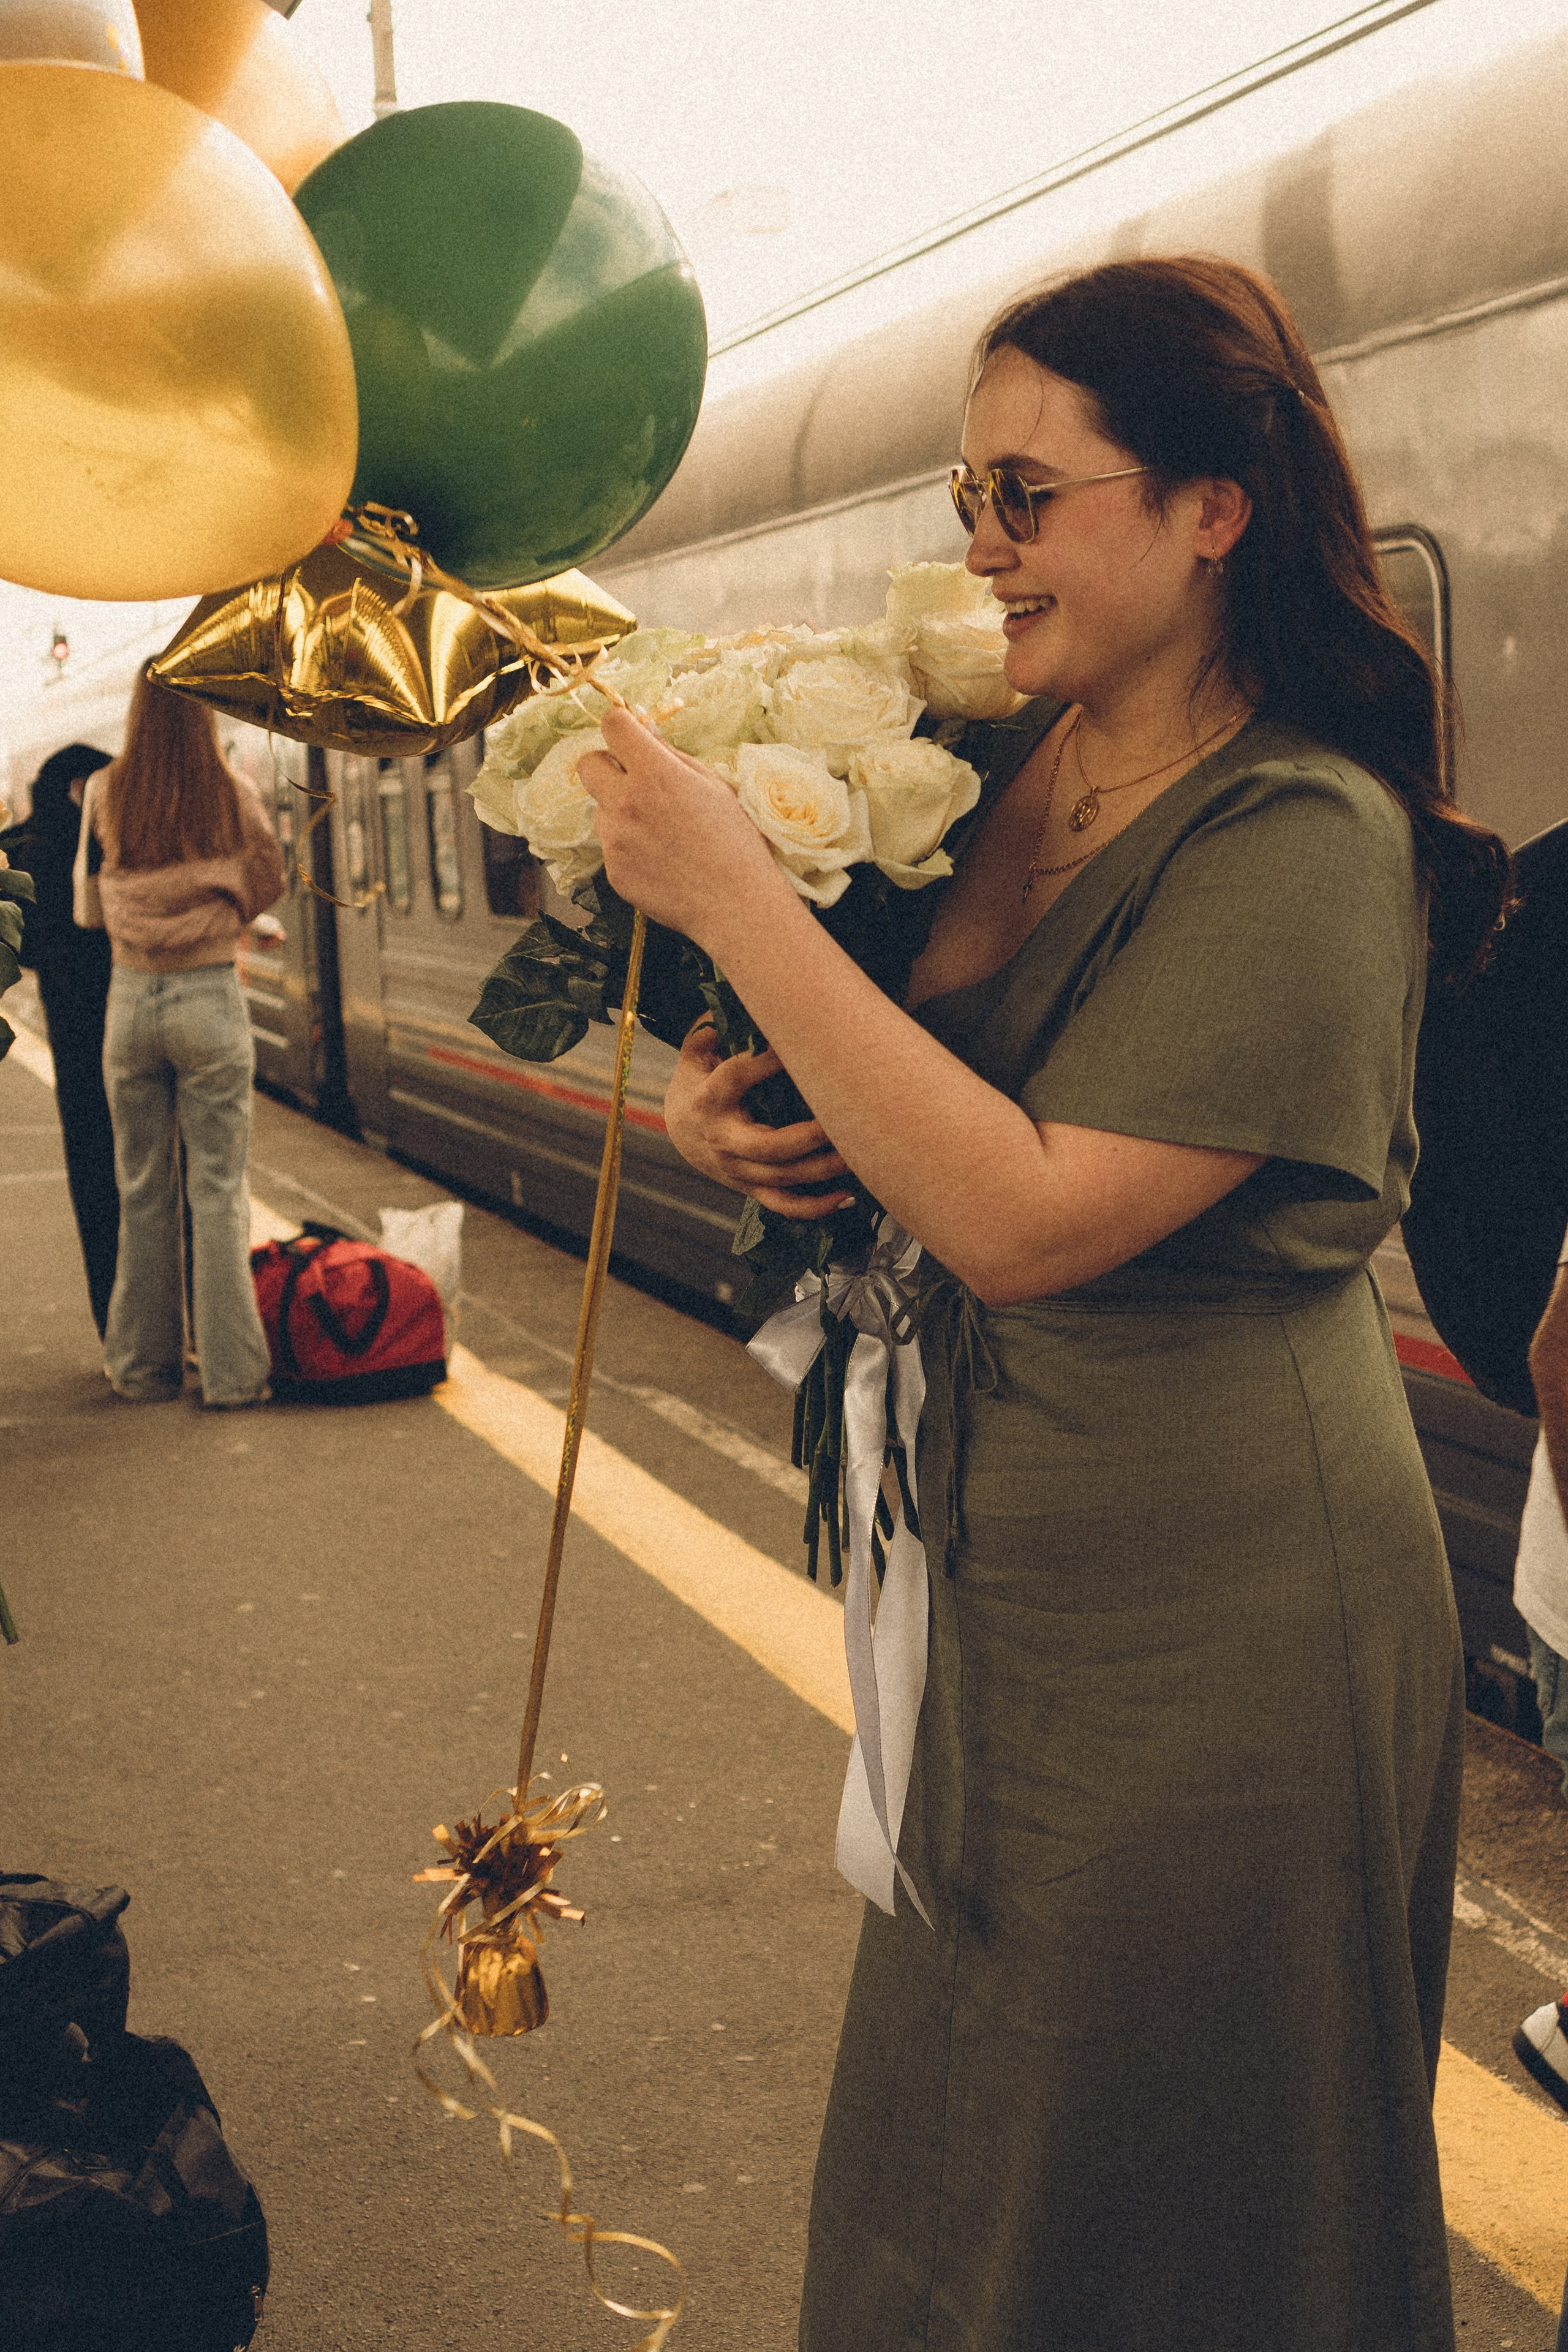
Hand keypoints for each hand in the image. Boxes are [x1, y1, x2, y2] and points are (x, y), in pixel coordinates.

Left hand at [577, 703, 787, 950]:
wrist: (736, 904)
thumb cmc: (735, 841)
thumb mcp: (713, 785)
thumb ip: (672, 756)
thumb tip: (644, 732)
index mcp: (655, 773)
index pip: (612, 725)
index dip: (621, 725)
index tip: (630, 735)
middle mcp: (626, 803)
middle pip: (587, 764)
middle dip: (607, 765)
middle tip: (633, 779)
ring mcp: (616, 840)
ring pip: (600, 809)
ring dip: (620, 811)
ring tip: (661, 832)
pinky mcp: (613, 871)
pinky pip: (611, 845)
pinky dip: (629, 847)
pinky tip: (661, 859)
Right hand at [664, 1021, 853, 1216]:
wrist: (681, 1131)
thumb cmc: (701, 1080)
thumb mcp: (695, 1052)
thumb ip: (713, 1030)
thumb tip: (741, 1000)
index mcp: (709, 1098)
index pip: (735, 1078)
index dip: (763, 1062)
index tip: (796, 1046)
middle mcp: (723, 1139)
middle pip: (766, 1148)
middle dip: (808, 1137)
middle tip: (842, 1119)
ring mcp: (737, 1170)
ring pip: (782, 1179)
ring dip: (824, 1170)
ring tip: (860, 1155)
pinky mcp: (751, 1189)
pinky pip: (784, 1206)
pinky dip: (816, 1208)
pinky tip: (849, 1197)